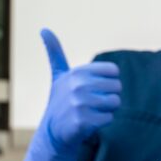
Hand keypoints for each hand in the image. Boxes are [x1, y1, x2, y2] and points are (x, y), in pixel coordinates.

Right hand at [20, 28, 121, 160]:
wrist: (53, 132)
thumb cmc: (61, 101)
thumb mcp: (58, 76)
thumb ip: (54, 53)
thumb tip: (43, 28)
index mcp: (77, 72)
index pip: (114, 71)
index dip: (109, 81)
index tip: (95, 87)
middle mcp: (77, 86)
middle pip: (117, 87)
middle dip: (109, 96)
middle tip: (92, 103)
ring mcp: (80, 104)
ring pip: (115, 102)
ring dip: (107, 109)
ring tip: (91, 112)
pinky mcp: (83, 121)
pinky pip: (110, 117)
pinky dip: (103, 121)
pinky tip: (89, 122)